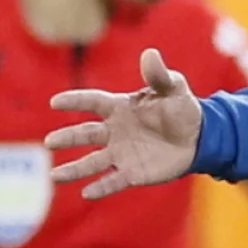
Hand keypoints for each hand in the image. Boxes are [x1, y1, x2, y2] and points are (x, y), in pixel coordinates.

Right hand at [44, 49, 202, 198]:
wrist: (197, 137)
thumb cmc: (181, 108)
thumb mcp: (174, 88)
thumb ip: (159, 75)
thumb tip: (149, 53)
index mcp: (120, 107)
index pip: (93, 102)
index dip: (75, 101)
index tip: (55, 102)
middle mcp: (115, 131)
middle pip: (86, 134)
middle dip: (68, 138)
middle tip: (49, 141)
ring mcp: (121, 153)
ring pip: (92, 162)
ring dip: (74, 169)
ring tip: (55, 175)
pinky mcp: (132, 172)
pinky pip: (113, 181)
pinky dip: (100, 187)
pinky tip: (86, 193)